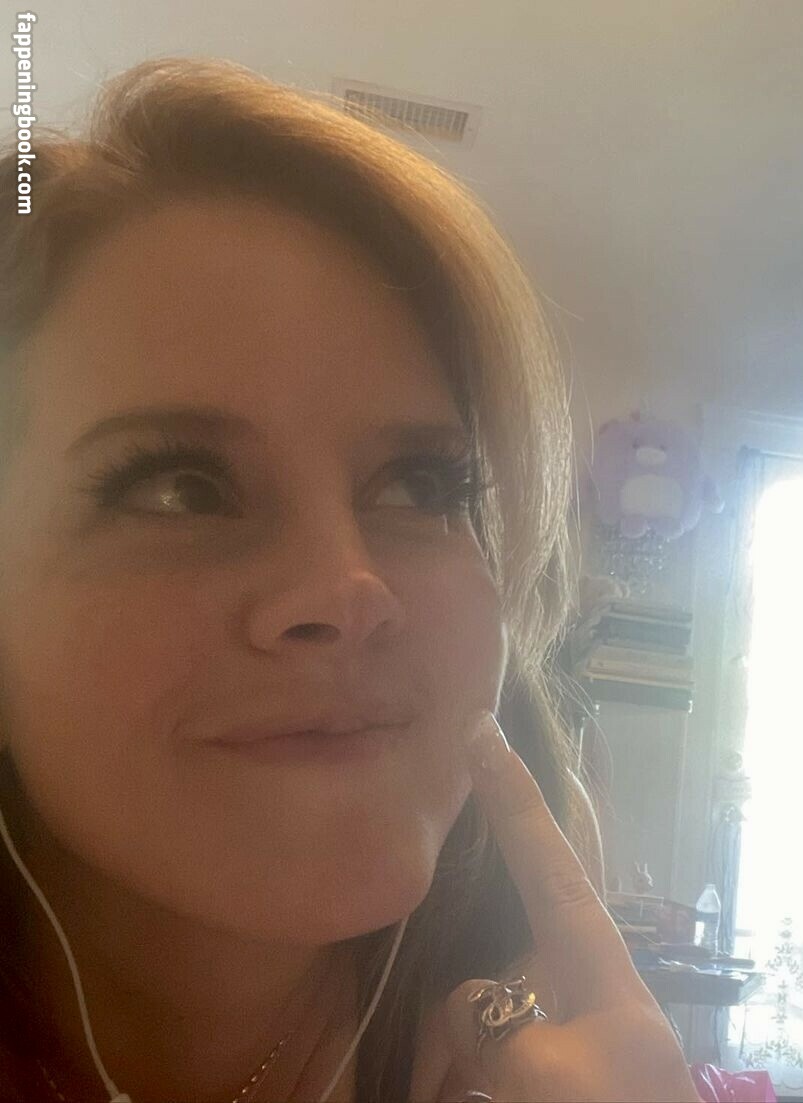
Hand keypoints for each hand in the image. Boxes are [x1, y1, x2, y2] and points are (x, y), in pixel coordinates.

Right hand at [409, 711, 701, 1102]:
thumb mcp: (555, 1076)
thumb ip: (495, 1028)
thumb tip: (465, 1022)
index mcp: (596, 966)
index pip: (545, 858)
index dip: (509, 792)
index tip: (479, 727)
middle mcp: (570, 992)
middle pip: (480, 979)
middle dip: (451, 1034)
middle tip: (450, 1093)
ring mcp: (548, 1041)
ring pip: (464, 1035)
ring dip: (449, 1080)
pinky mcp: (528, 1079)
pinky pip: (469, 1071)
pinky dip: (456, 1091)